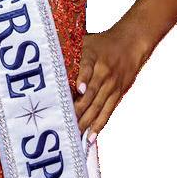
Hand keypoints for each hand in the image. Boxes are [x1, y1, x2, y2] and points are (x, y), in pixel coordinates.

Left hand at [73, 24, 150, 140]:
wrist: (131, 43)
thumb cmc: (102, 43)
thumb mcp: (86, 41)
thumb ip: (69, 50)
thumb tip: (46, 58)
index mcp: (93, 56)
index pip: (87, 68)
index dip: (83, 79)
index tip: (77, 89)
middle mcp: (103, 72)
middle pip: (91, 92)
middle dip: (79, 108)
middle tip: (65, 121)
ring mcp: (112, 85)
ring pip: (98, 106)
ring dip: (86, 121)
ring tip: (75, 133)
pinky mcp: (118, 94)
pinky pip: (107, 112)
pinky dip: (99, 125)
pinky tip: (90, 136)